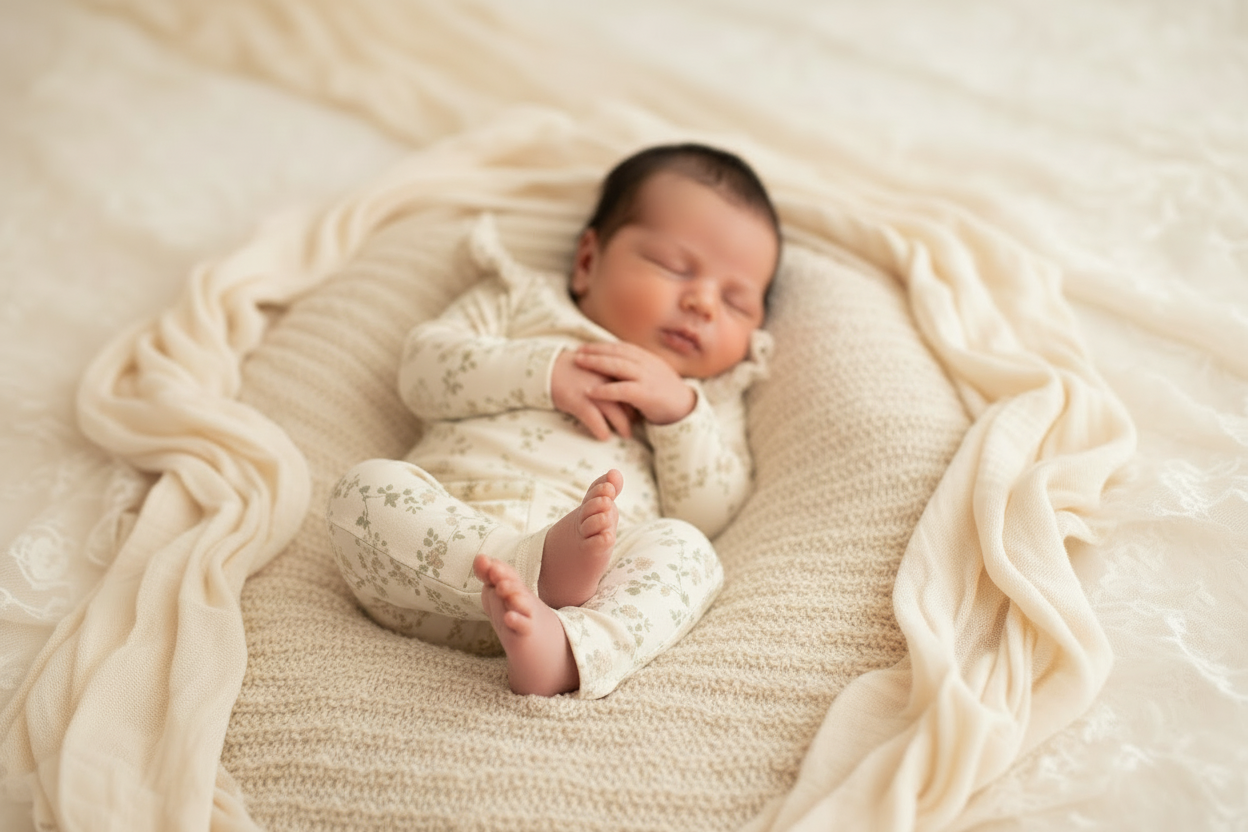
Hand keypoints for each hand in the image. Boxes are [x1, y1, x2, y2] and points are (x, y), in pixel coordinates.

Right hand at [551, 349, 636, 439]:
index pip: (634, 388)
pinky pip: (595, 420)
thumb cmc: (574, 369)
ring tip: (627, 435)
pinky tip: (604, 437)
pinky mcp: (579, 401)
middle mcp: (606, 381)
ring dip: (623, 427)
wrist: (548, 367)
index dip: (639, 401)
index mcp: (612, 371)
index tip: (642, 410)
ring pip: (616, 414)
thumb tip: (624, 392)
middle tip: (638, 426)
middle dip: (635, 416)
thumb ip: (611, 377)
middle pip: (629, 403)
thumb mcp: (597, 368)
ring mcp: (593, 392)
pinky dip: (602, 430)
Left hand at [573, 342, 696, 425]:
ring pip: (618, 366)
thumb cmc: (665, 395)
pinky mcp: (646, 395)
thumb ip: (637, 370)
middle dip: (595, 350)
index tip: (586, 346)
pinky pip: (622, 390)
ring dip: (596, 363)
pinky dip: (604, 390)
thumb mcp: (652, 376)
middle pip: (616, 352)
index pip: (621, 347)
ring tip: (579, 363)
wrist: (686, 409)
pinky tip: (589, 392)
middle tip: (576, 351)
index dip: (602, 346)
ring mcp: (647, 378)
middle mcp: (647, 364)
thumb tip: (617, 365)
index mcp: (648, 359)